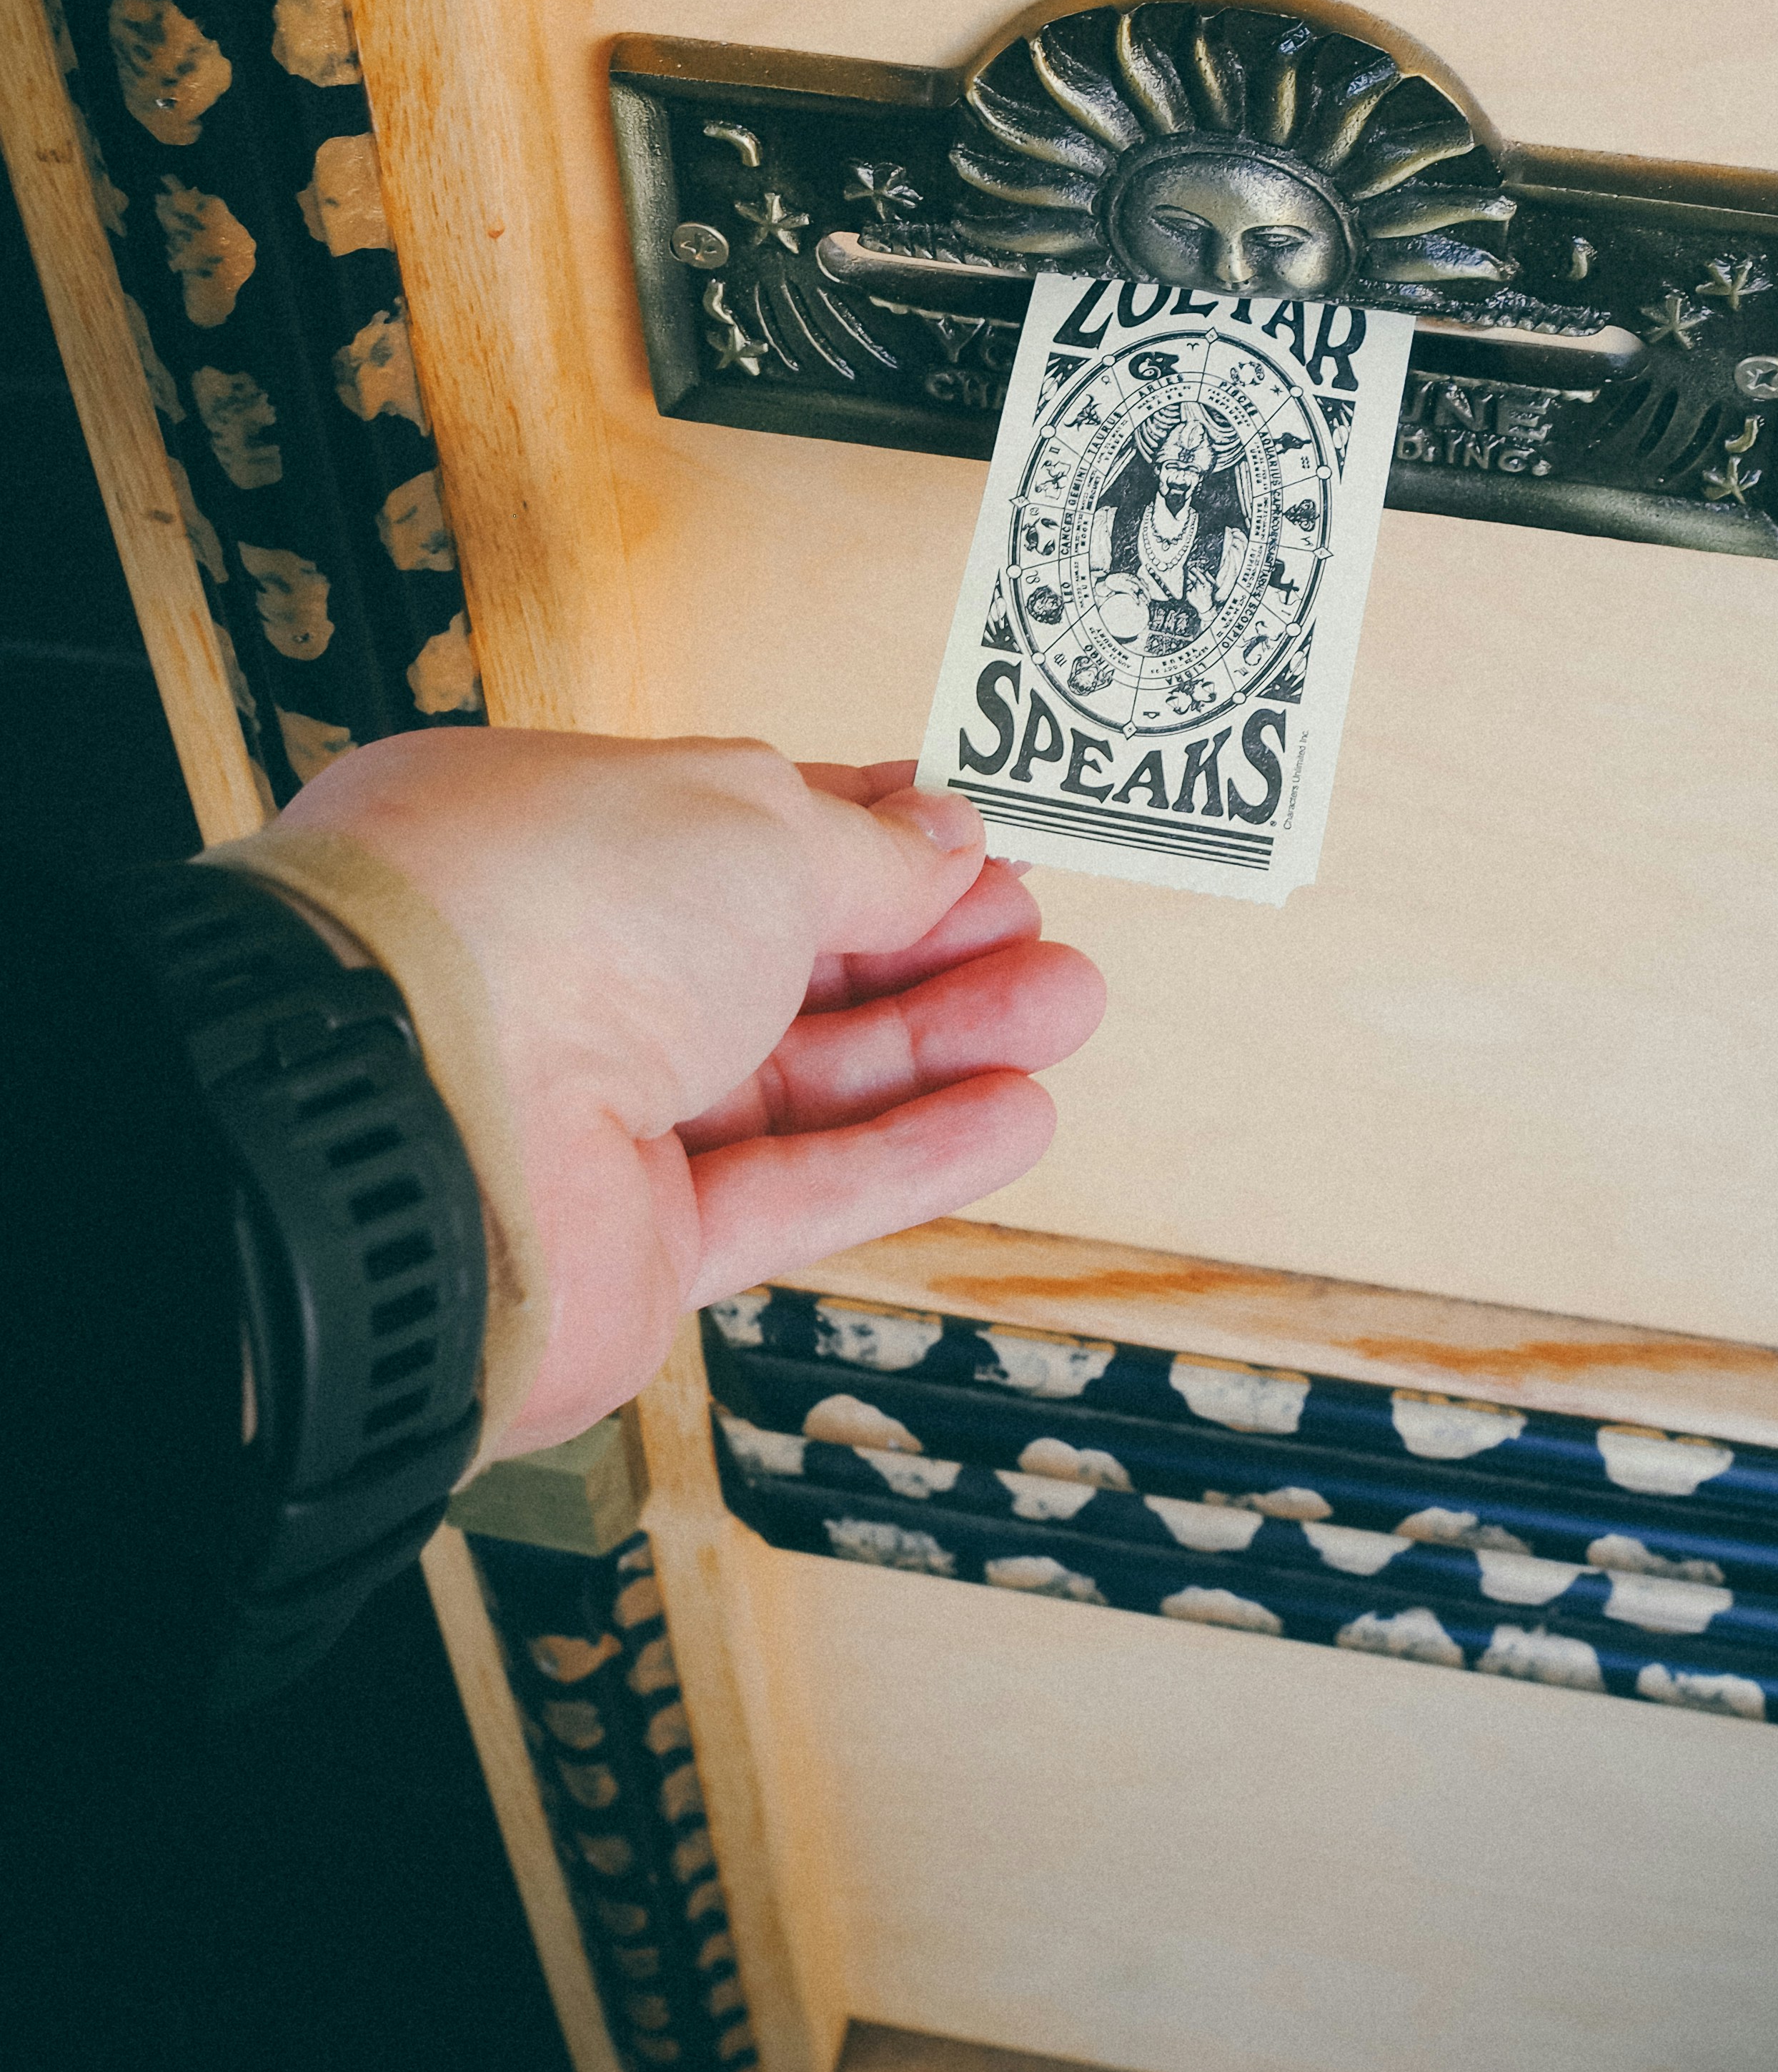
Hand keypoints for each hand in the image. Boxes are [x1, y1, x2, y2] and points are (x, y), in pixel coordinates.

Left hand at [272, 730, 1102, 1450]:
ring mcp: (591, 1118)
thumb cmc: (540, 917)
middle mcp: (556, 975)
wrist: (419, 1124)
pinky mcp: (636, 1248)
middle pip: (775, 961)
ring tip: (1064, 1006)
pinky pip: (797, 1194)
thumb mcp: (747, 822)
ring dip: (940, 1044)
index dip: (859, 832)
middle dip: (921, 941)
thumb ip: (859, 849)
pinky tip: (1014, 1117)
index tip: (968, 835)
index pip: (727, 829)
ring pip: (799, 1081)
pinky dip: (909, 1157)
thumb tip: (939, 843)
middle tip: (1037, 927)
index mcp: (546, 834)